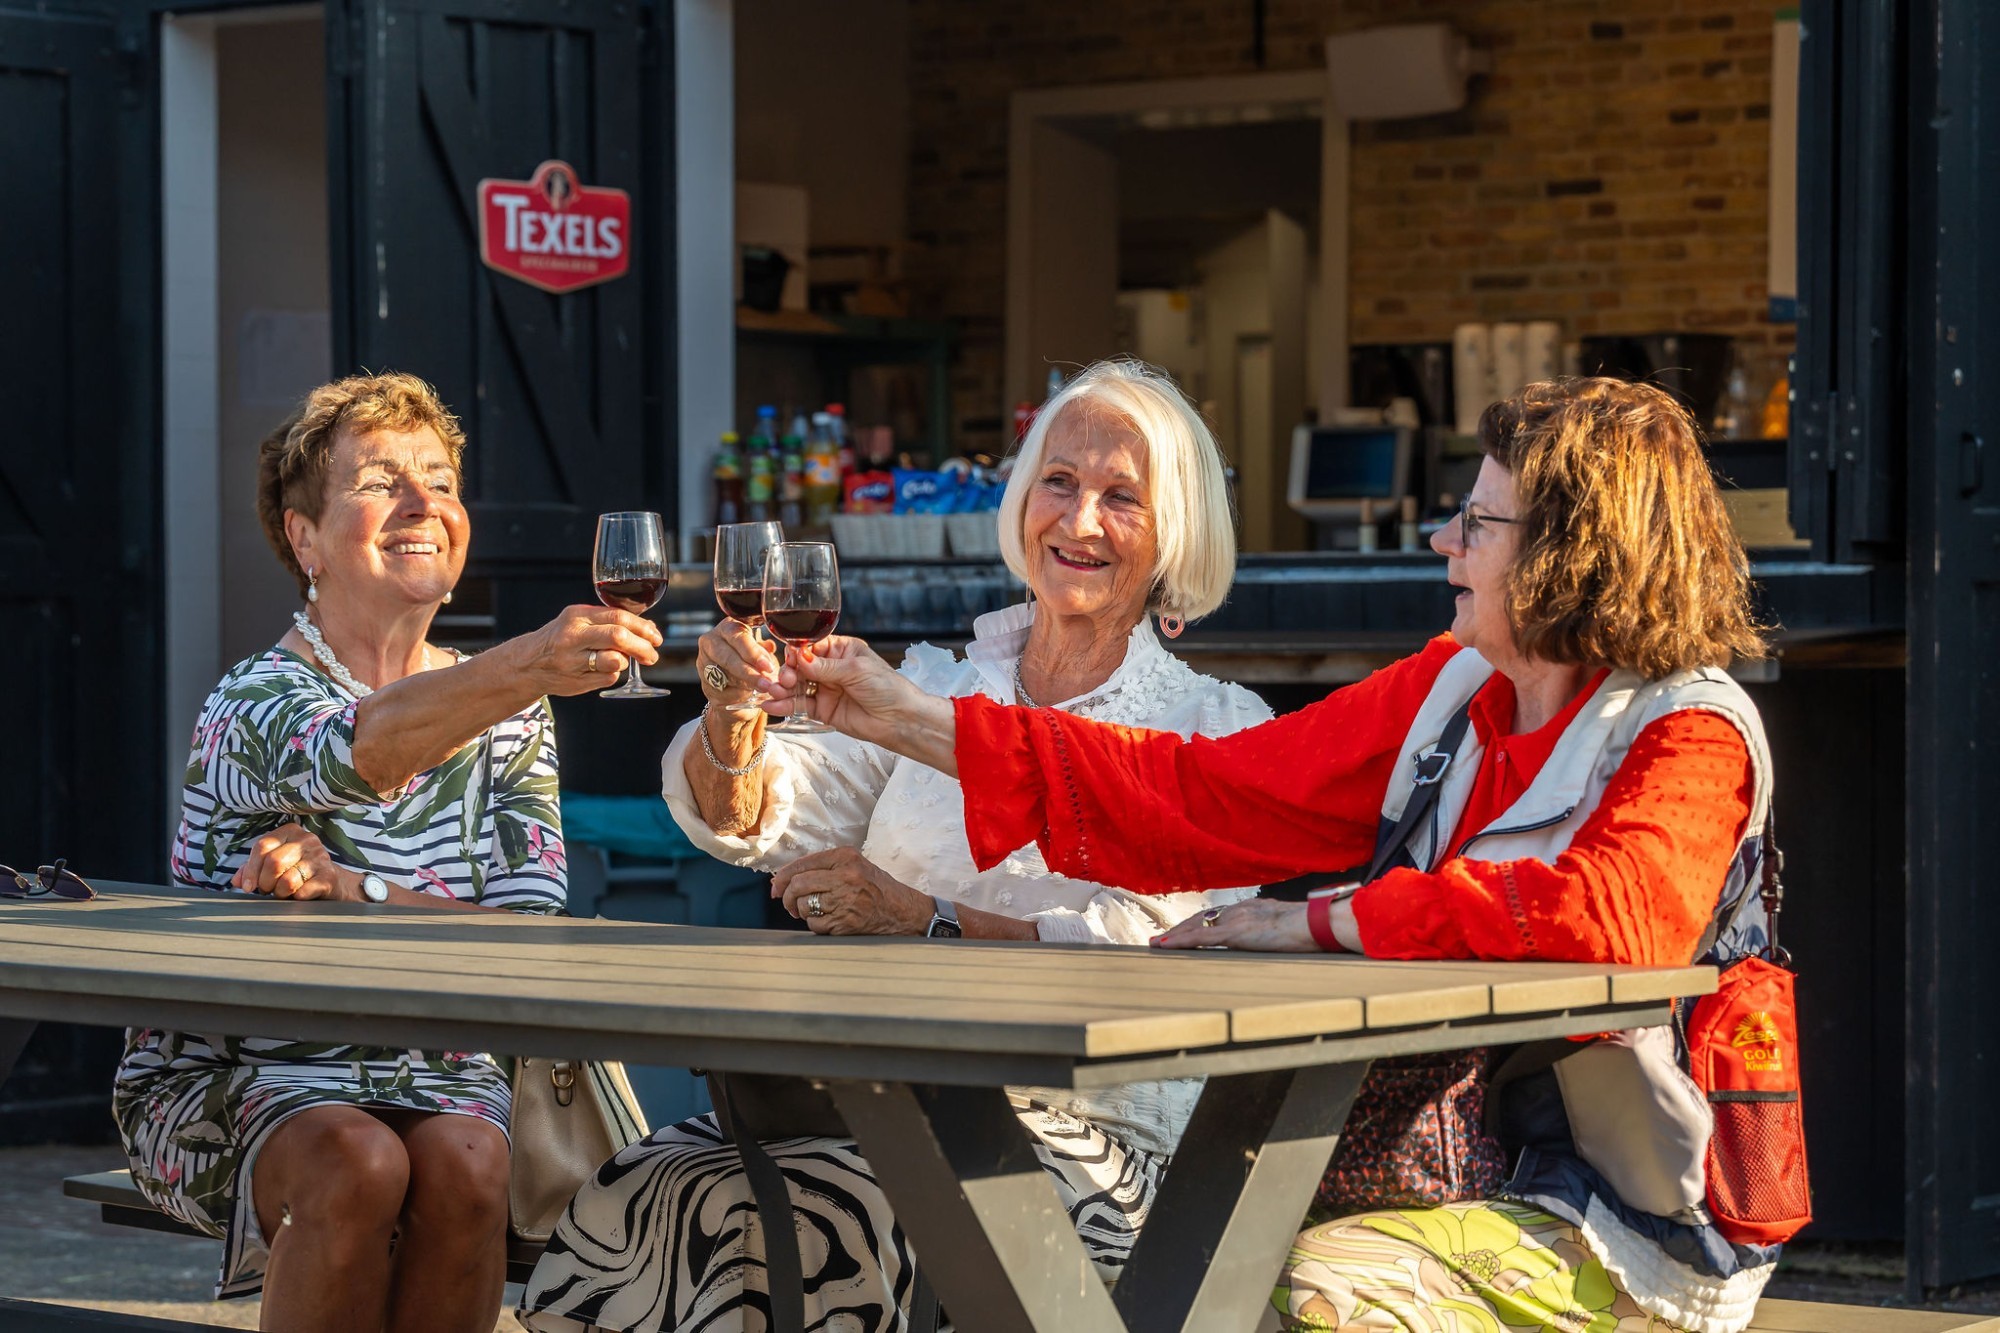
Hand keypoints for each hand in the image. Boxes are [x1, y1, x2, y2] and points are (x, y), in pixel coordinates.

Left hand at [232, 823, 350, 901]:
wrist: (330, 881)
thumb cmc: (296, 870)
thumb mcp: (274, 863)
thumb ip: (252, 868)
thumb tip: (237, 881)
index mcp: (290, 831)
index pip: (263, 846)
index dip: (251, 869)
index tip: (247, 886)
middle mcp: (307, 840)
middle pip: (274, 862)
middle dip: (265, 882)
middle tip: (267, 890)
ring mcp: (320, 857)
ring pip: (287, 880)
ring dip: (279, 892)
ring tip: (282, 892)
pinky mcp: (329, 876)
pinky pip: (302, 892)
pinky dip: (295, 898)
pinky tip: (298, 895)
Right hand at [509, 605, 662, 697]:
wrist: (528, 663)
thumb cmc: (561, 638)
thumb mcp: (579, 620)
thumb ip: (610, 621)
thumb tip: (649, 628)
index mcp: (577, 616)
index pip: (618, 617)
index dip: (642, 627)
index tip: (656, 637)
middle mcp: (573, 636)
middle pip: (618, 637)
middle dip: (642, 647)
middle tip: (652, 655)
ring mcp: (573, 660)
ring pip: (614, 660)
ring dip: (626, 662)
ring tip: (625, 661)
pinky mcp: (576, 681)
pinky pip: (609, 678)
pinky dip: (614, 674)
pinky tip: (603, 670)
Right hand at [696, 619, 777, 711]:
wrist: (737, 684)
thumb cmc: (752, 661)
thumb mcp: (761, 652)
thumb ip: (764, 650)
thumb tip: (770, 647)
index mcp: (727, 628)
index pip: (738, 637)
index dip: (753, 653)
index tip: (767, 666)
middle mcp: (711, 642)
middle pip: (727, 657)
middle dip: (748, 672)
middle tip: (766, 683)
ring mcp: (704, 663)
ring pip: (724, 675)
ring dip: (745, 684)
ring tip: (762, 688)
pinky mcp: (705, 684)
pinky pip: (721, 690)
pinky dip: (738, 694)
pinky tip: (749, 694)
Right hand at [757, 636, 922, 742]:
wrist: (899, 720)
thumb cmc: (886, 687)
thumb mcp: (856, 670)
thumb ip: (825, 666)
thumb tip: (799, 657)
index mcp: (841, 650)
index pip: (811, 646)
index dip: (797, 651)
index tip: (790, 657)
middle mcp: (830, 668)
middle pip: (799, 666)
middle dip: (788, 671)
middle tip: (785, 679)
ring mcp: (825, 689)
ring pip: (796, 686)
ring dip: (781, 689)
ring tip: (772, 692)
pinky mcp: (822, 709)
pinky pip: (799, 705)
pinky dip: (784, 705)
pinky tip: (772, 706)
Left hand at [771, 847, 934, 935]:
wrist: (903, 911)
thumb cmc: (876, 888)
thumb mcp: (855, 865)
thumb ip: (823, 867)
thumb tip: (782, 881)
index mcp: (846, 857)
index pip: (803, 864)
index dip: (783, 876)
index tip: (775, 887)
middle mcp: (845, 876)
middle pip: (798, 885)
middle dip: (786, 897)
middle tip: (786, 904)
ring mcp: (845, 900)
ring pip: (803, 905)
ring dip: (801, 912)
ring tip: (811, 911)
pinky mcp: (845, 922)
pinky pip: (814, 924)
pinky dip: (815, 925)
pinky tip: (827, 921)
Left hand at [1151, 898, 1326, 951]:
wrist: (1316, 923)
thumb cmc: (1311, 928)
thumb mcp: (1289, 927)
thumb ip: (1275, 930)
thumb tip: (1274, 938)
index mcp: (1252, 909)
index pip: (1217, 915)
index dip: (1198, 923)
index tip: (1185, 929)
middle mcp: (1239, 910)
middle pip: (1201, 918)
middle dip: (1180, 928)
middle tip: (1162, 938)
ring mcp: (1236, 921)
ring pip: (1195, 927)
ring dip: (1173, 936)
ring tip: (1155, 943)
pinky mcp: (1234, 933)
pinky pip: (1200, 938)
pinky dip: (1179, 941)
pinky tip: (1164, 945)